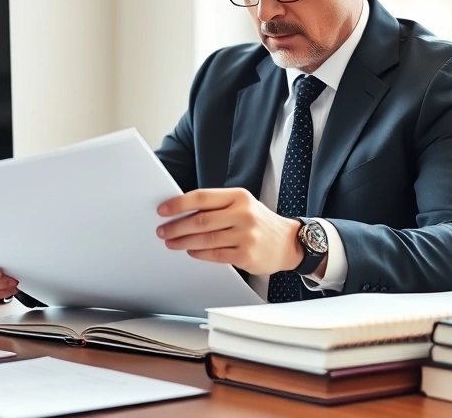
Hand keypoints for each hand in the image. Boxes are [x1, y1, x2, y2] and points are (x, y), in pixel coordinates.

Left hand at [156, 188, 303, 274]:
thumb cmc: (259, 222)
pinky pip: (215, 254)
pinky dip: (199, 253)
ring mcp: (246, 235)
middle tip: (162, 230)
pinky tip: (190, 252)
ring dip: (183, 242)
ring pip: (205, 239)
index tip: (162, 210)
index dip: (178, 204)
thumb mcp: (243, 205)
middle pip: (200, 220)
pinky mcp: (246, 255)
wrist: (289, 243)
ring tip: (171, 242)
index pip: (202, 197)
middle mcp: (243, 214)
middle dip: (176, 226)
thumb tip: (182, 212)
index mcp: (239, 196)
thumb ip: (217, 206)